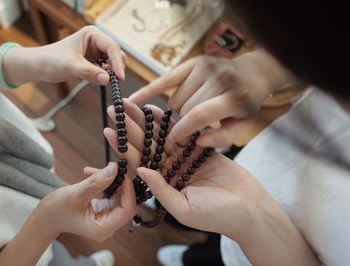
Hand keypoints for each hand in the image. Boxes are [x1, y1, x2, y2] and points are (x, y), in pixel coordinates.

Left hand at [3, 25, 125, 84]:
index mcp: (92, 34)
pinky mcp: (92, 62)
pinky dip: (106, 75)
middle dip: (116, 67)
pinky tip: (100, 80)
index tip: (118, 77)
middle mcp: (96, 41)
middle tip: (114, 80)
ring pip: (112, 62)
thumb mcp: (71, 66)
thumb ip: (89, 72)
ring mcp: (95, 52)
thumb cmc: (50, 60)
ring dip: (112, 72)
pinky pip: (105, 69)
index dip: (117, 62)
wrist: (38, 66)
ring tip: (105, 80)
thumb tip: (107, 79)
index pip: (112, 47)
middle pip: (115, 54)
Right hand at [34, 163, 135, 240]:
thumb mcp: (76, 194)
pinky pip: (112, 194)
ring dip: (110, 180)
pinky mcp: (104, 210)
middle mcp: (108, 226)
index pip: (127, 210)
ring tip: (93, 171)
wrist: (46, 217)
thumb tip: (114, 169)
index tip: (123, 173)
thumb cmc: (56, 210)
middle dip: (119, 183)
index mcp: (103, 228)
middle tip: (111, 167)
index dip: (128, 191)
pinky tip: (92, 174)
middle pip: (126, 202)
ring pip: (119, 195)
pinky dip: (105, 183)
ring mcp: (107, 218)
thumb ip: (96, 182)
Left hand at [103, 101, 318, 265]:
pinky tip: (154, 109)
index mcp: (162, 186)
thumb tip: (141, 170)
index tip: (109, 131)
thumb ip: (161, 190)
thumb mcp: (183, 208)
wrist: (248, 209)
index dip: (122, 147)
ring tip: (130, 105)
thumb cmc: (217, 215)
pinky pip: (182, 132)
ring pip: (160, 137)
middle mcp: (170, 171)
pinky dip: (169, 121)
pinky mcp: (199, 150)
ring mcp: (184, 159)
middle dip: (129, 128)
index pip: (137, 164)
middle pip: (145, 147)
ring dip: (145, 121)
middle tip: (114, 110)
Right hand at [129, 50, 295, 147]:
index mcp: (233, 96)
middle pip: (184, 108)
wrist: (252, 73)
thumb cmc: (245, 105)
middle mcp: (218, 78)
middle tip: (191, 127)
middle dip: (184, 121)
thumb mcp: (242, 126)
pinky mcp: (192, 62)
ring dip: (179, 110)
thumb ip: (222, 138)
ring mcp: (204, 67)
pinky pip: (164, 81)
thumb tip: (197, 141)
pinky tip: (132, 100)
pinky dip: (148, 91)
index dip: (182, 130)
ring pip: (175, 100)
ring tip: (193, 109)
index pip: (199, 114)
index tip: (174, 142)